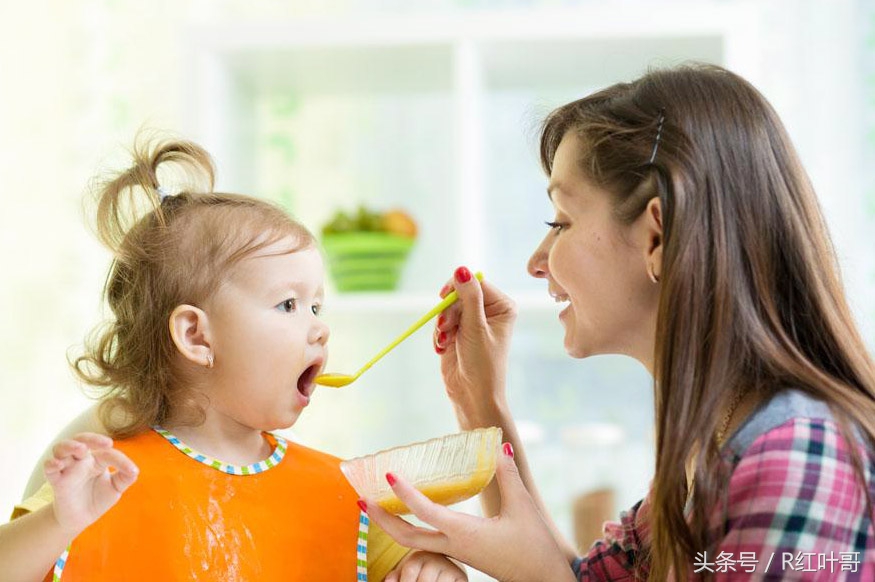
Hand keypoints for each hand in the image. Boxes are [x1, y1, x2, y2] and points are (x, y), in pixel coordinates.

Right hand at [44, 433, 138, 534]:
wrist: (80, 519)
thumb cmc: (98, 498)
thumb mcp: (115, 488)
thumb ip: (125, 478)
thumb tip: (135, 471)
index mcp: (97, 459)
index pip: (107, 452)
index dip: (120, 460)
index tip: (131, 471)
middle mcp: (81, 461)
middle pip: (80, 439)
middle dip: (92, 438)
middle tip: (106, 443)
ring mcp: (67, 469)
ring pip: (61, 449)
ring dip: (69, 445)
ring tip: (81, 449)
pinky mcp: (57, 482)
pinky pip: (49, 469)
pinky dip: (50, 464)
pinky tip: (57, 464)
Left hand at [364, 444, 574, 581]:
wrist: (544, 581)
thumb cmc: (535, 547)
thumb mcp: (523, 507)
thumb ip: (508, 475)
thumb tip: (500, 446)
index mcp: (465, 534)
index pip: (426, 512)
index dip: (405, 493)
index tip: (389, 476)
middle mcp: (454, 545)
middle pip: (405, 537)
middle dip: (380, 518)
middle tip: (361, 499)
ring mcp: (456, 553)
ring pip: (413, 543)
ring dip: (391, 525)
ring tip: (374, 506)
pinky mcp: (462, 555)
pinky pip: (427, 544)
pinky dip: (410, 530)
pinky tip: (408, 517)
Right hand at [434, 267, 516, 425]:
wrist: (472, 395)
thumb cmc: (482, 364)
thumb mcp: (475, 328)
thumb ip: (468, 297)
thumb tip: (461, 269)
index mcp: (502, 306)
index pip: (475, 283)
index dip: (457, 288)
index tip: (443, 298)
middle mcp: (489, 311)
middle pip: (459, 294)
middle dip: (448, 312)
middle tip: (445, 327)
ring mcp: (472, 322)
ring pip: (447, 309)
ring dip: (442, 325)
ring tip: (445, 342)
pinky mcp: (458, 333)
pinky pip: (441, 323)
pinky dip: (439, 335)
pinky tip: (443, 349)